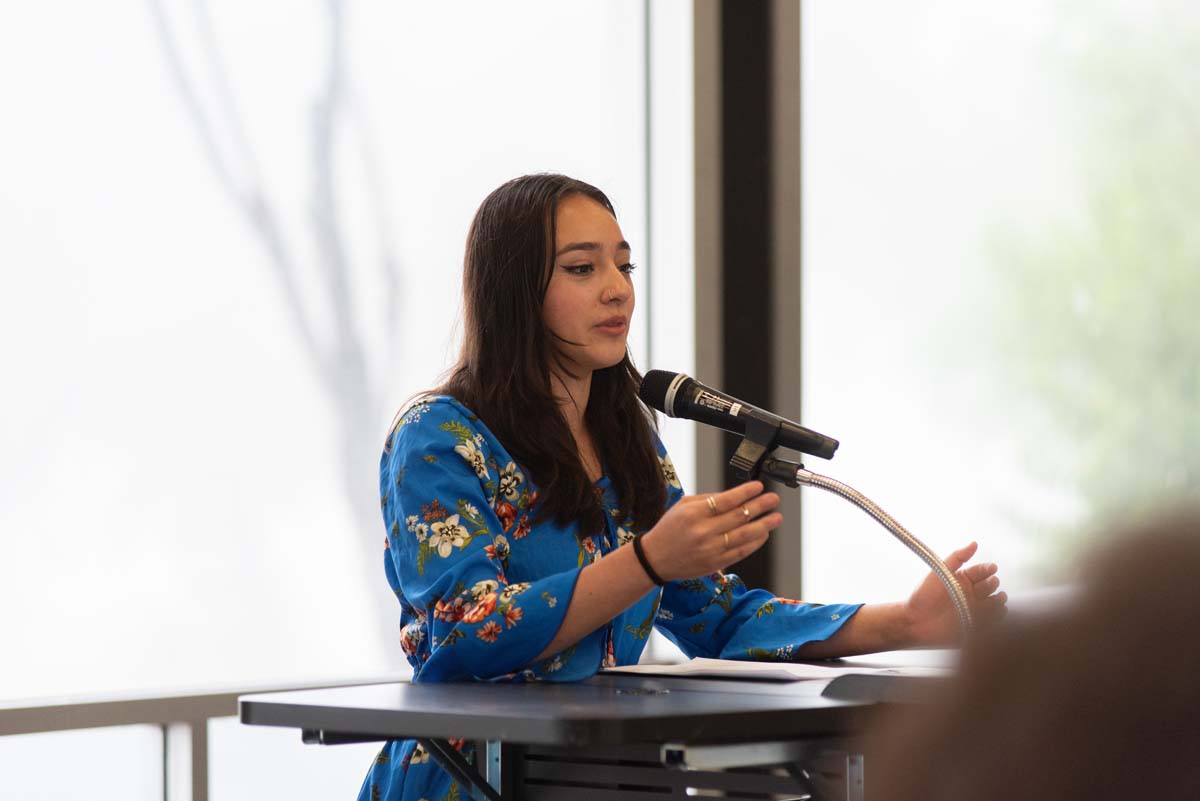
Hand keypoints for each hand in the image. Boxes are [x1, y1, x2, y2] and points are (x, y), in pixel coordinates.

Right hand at [639, 481, 780, 582]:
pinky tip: (763, 534)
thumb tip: (735, 496)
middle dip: (760, 506)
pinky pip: (741, 552)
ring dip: (763, 525)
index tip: (758, 487)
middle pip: (739, 516)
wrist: (655, 559)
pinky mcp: (715, 563)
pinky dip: (754, 543)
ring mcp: (711, 549)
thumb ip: (707, 500)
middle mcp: (703, 531)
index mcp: (694, 514)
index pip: (726, 500)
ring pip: (744, 535)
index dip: (746, 493)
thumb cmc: (669, 530)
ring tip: (776, 517)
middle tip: (773, 499)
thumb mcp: (682, 506)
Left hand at [903, 541, 1007, 645]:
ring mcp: (974, 609)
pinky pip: (992, 620)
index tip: (992, 568)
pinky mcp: (975, 625)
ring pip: (995, 602)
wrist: (915, 621)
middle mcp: (971, 594)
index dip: (988, 569)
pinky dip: (997, 615)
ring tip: (997, 598)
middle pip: (990, 586)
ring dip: (998, 599)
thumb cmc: (923, 595)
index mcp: (963, 579)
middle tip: (990, 583)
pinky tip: (996, 611)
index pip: (981, 571)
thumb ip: (957, 558)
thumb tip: (974, 543)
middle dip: (992, 584)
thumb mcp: (939, 572)